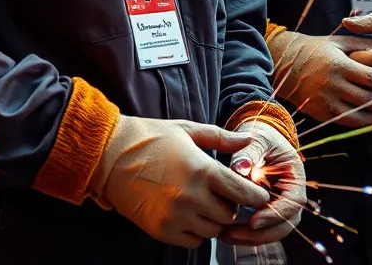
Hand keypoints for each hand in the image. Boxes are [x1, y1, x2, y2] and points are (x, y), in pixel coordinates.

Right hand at [88, 115, 269, 247]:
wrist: (111, 157)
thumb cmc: (153, 138)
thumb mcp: (189, 130)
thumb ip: (221, 139)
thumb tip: (248, 142)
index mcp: (202, 170)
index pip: (241, 192)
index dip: (255, 195)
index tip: (260, 195)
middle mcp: (191, 197)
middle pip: (229, 214)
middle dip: (233, 206)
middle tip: (227, 195)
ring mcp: (175, 216)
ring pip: (212, 230)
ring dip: (215, 219)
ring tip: (208, 203)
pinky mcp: (161, 230)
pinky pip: (193, 241)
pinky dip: (198, 231)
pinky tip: (192, 214)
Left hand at [219, 121, 305, 245]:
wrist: (258, 137)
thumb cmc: (260, 136)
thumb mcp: (257, 138)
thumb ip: (249, 152)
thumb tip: (240, 168)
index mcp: (295, 175)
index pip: (293, 203)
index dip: (275, 215)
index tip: (253, 221)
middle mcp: (291, 193)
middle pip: (285, 224)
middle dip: (261, 234)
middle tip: (233, 234)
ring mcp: (279, 203)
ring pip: (273, 231)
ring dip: (251, 238)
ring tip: (225, 235)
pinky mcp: (266, 210)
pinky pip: (261, 228)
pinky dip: (246, 234)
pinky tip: (226, 232)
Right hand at [269, 30, 371, 125]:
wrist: (288, 64)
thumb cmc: (318, 49)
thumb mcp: (340, 41)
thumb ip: (363, 44)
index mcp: (340, 64)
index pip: (371, 77)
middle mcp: (333, 84)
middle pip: (367, 97)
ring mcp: (326, 100)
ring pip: (358, 113)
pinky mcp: (320, 112)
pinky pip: (345, 122)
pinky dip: (362, 123)